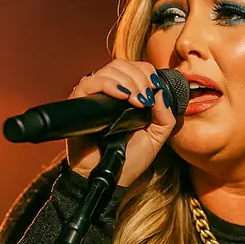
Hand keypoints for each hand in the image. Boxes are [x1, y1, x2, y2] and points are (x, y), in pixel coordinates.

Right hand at [65, 59, 178, 186]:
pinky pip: (89, 83)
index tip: (155, 90)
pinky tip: (122, 97)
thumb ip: (165, 114)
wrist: (110, 179)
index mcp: (125, 95)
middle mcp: (108, 92)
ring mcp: (93, 97)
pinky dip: (108, 85)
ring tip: (137, 102)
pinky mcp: (79, 104)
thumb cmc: (130, 159)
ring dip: (129, 82)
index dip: (146, 72)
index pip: (134, 67)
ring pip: (109, 70)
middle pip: (122, 65)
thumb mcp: (157, 136)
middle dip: (140, 78)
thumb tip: (160, 92)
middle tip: (146, 100)